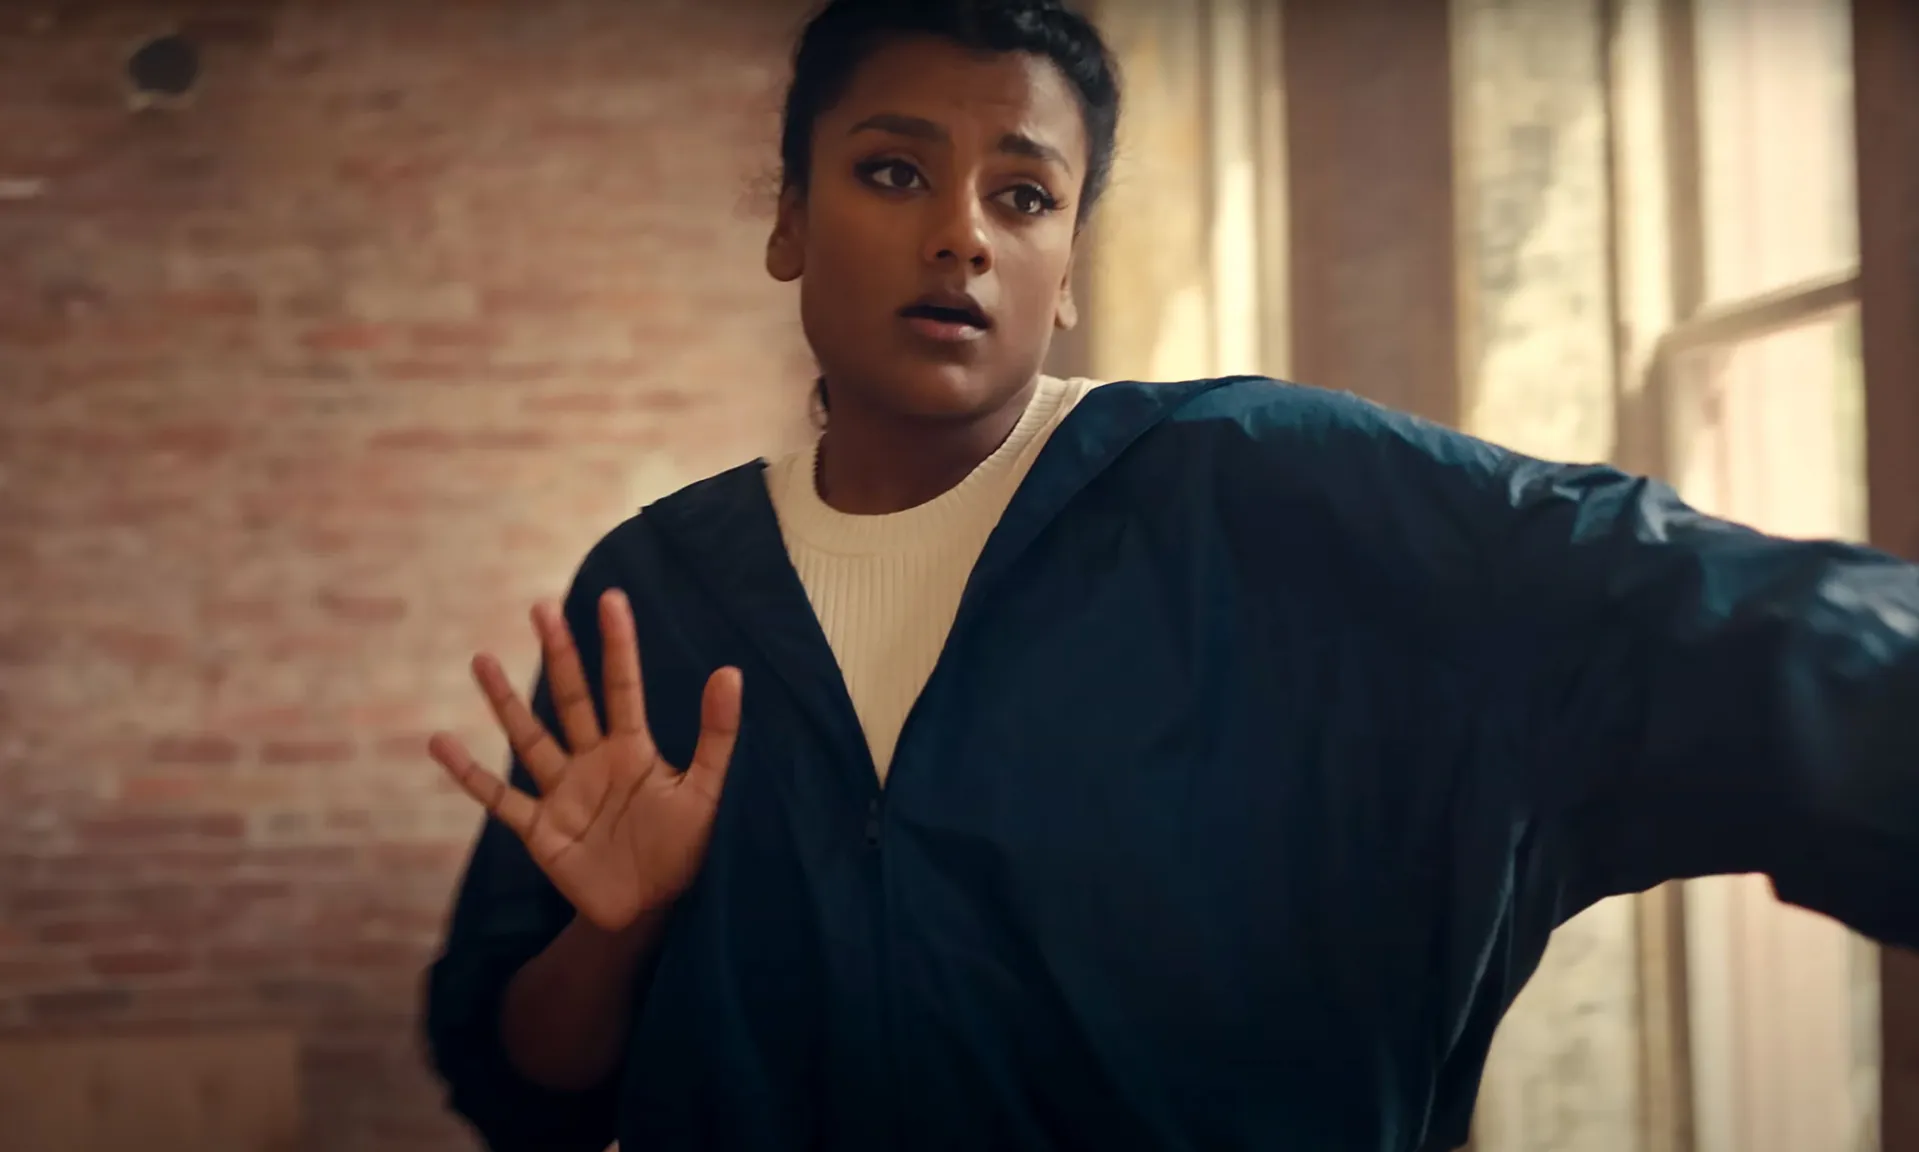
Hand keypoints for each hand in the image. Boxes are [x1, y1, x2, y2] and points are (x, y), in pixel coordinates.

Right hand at [430, 588, 741, 931]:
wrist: (652, 910)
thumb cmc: (685, 848)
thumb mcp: (707, 789)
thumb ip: (717, 735)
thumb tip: (731, 672)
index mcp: (634, 750)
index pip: (623, 687)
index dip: (618, 645)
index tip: (612, 598)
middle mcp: (592, 762)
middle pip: (571, 700)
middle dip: (559, 655)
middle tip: (543, 607)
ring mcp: (562, 793)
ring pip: (529, 738)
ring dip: (505, 701)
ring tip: (482, 659)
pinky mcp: (540, 830)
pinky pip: (499, 797)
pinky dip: (469, 773)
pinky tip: (440, 742)